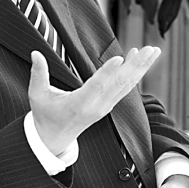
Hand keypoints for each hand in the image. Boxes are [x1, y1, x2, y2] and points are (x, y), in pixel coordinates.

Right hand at [28, 46, 160, 155]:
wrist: (54, 138)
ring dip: (140, 67)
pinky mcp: (108, 105)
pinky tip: (136, 57)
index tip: (119, 58)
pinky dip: (133, 73)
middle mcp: (97, 106)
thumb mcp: (37, 94)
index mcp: (79, 104)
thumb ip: (38, 73)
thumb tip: (35, 52)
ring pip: (127, 85)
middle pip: (120, 84)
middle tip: (149, 49)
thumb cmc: (44, 114)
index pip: (96, 86)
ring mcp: (105, 107)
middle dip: (136, 66)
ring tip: (152, 50)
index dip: (107, 72)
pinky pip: (124, 88)